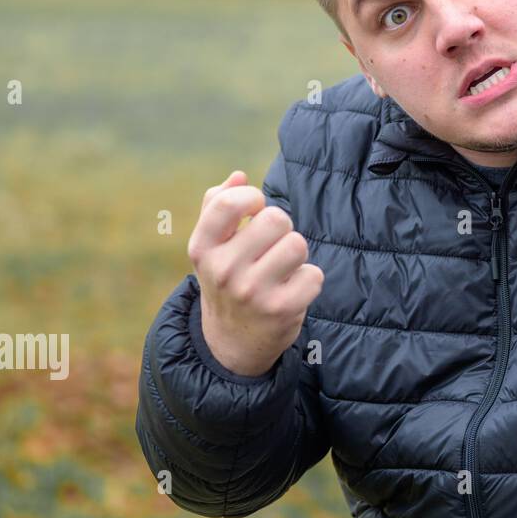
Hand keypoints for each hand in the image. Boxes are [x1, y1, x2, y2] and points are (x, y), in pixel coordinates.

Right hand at [186, 170, 323, 376]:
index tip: (256, 209)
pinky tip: (291, 290)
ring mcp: (252, 292)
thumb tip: (240, 176)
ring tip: (281, 268)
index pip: (228, 203)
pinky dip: (308, 279)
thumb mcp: (212, 246)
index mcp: (203, 248)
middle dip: (282, 228)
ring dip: (296, 253)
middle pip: (276, 219)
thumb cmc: (227, 279)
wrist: (231, 342)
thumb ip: (218, 204)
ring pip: (298, 244)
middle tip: (272, 247)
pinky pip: (314, 274)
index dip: (251, 197)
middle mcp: (223, 271)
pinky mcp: (281, 310)